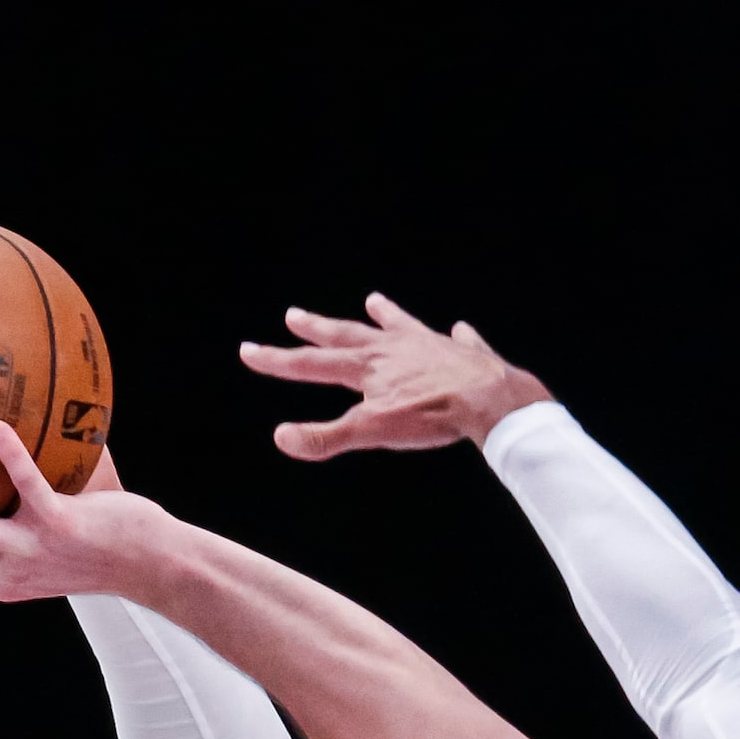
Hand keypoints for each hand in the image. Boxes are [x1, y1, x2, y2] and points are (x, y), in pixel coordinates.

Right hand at [0, 420, 160, 600]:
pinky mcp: (62, 524)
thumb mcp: (55, 540)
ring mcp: (36, 549)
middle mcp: (14, 573)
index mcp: (6, 581)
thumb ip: (26, 509)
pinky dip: (12, 457)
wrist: (158, 564)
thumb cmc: (109, 548)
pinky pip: (29, 485)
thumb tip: (2, 450)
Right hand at [240, 294, 550, 458]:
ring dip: (386, 315)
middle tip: (294, 315)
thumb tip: (281, 438)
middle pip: (349, 335)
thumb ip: (327, 437)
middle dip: (318, 329)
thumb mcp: (372, 431)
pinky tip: (458, 328)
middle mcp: (395, 348)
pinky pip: (458, 340)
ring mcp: (431, 347)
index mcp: (368, 367)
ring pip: (401, 326)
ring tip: (374, 300)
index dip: (278, 361)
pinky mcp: (466, 355)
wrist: (490, 401)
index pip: (312, 364)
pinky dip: (456, 336)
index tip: (249, 350)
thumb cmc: (431, 416)